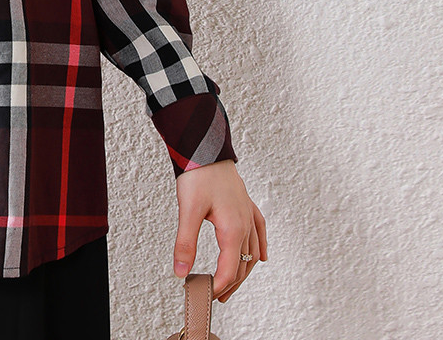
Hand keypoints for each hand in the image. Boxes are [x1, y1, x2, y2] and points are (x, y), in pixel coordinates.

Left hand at [173, 159, 266, 301]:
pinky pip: (260, 231)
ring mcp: (247, 213)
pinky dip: (260, 247)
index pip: (230, 269)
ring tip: (233, 284)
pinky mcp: (245, 204)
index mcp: (233, 229)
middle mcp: (245, 223)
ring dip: (245, 270)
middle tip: (217, 297)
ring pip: (253, 251)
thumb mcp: (188, 209)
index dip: (219, 286)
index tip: (207, 295)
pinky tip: (262, 256)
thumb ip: (185, 243)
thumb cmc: (199, 173)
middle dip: (232, 284)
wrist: (205, 146)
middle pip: (244, 265)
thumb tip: (181, 271)